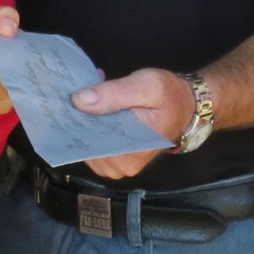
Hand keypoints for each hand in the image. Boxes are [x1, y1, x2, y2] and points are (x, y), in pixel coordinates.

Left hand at [73, 66, 194, 180]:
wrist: (186, 106)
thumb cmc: (170, 96)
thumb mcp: (147, 86)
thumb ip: (114, 93)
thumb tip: (79, 100)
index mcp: (133, 151)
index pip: (92, 139)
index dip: (77, 119)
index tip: (68, 99)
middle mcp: (123, 166)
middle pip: (86, 144)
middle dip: (79, 118)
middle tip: (77, 92)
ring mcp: (117, 167)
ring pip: (86, 145)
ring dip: (84, 121)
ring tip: (91, 97)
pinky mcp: (114, 162)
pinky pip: (92, 146)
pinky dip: (90, 127)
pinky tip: (95, 107)